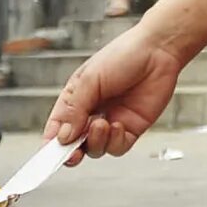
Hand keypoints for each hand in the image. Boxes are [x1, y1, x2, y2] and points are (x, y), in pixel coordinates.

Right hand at [45, 20, 189, 163]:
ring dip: (95, 142)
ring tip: (101, 124)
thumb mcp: (89, 79)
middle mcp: (91, 113)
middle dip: (70, 153)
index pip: (57, 128)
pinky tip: (119, 125)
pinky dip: (115, 141)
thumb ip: (74, 109)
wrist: (158, 50)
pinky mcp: (131, 128)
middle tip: (72, 154)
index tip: (47, 156)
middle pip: (74, 144)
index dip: (51, 144)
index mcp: (75, 99)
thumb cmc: (122, 56)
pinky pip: (118, 147)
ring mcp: (111, 122)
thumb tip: (62, 137)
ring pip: (95, 149)